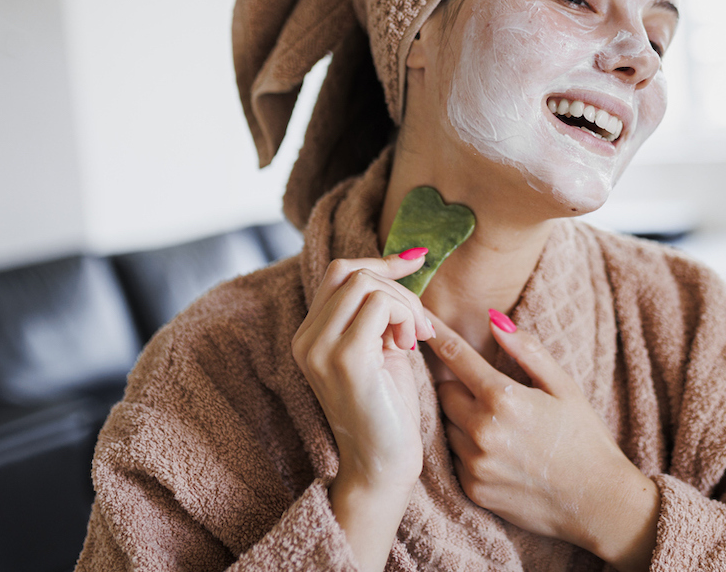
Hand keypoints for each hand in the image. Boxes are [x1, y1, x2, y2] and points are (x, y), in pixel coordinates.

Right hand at [291, 251, 436, 571]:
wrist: (382, 465)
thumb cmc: (388, 408)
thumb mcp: (380, 347)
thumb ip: (379, 311)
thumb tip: (406, 259)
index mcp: (310, 334)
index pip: (340, 271)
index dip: (381, 261)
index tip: (416, 260)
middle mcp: (306, 338)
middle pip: (352, 272)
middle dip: (398, 288)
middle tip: (419, 327)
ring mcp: (319, 348)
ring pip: (366, 284)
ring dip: (404, 304)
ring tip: (414, 339)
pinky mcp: (344, 359)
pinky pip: (379, 305)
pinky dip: (404, 316)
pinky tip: (410, 347)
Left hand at [427, 310, 659, 571]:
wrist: (598, 503)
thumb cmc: (585, 438)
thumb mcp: (564, 386)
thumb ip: (526, 350)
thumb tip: (495, 319)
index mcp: (504, 398)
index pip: (457, 357)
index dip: (439, 336)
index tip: (425, 322)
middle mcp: (482, 431)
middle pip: (446, 393)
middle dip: (461, 387)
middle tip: (491, 393)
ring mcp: (475, 463)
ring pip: (448, 426)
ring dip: (463, 419)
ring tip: (500, 426)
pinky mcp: (473, 489)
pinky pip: (456, 457)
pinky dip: (469, 449)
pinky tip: (500, 453)